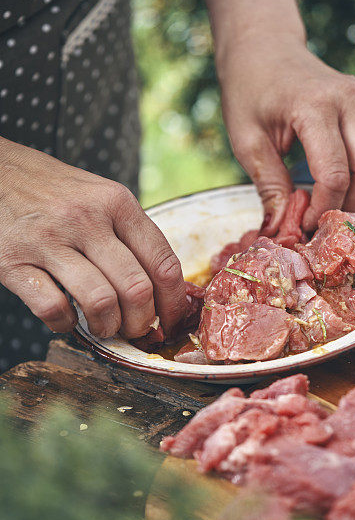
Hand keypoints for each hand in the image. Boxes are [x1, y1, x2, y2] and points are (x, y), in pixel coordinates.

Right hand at [0, 139, 186, 338]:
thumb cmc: (54, 189)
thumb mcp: (100, 194)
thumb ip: (130, 231)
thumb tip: (163, 285)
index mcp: (116, 202)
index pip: (162, 261)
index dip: (174, 301)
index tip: (171, 319)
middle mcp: (86, 219)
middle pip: (136, 287)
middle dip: (142, 322)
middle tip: (135, 329)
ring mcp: (49, 240)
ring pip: (100, 302)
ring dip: (107, 327)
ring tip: (103, 327)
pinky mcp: (13, 261)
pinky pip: (53, 308)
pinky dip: (65, 325)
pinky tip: (66, 318)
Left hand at [218, 33, 354, 232]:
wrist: (265, 50)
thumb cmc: (250, 94)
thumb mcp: (247, 142)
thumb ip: (270, 186)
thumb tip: (281, 231)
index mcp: (314, 107)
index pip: (334, 175)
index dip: (322, 209)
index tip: (305, 224)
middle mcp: (350, 99)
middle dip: (349, 205)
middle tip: (323, 218)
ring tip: (340, 198)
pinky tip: (354, 179)